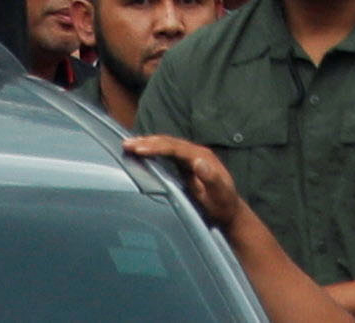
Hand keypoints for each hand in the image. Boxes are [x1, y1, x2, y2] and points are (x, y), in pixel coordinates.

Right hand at [124, 138, 254, 235]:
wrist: (229, 211)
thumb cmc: (224, 206)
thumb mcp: (220, 195)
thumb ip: (212, 179)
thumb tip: (198, 162)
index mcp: (202, 157)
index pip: (176, 147)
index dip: (157, 147)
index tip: (140, 149)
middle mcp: (196, 153)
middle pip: (168, 142)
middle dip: (147, 142)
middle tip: (126, 144)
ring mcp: (190, 158)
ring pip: (166, 145)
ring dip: (147, 143)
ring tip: (127, 144)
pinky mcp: (185, 165)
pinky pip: (167, 153)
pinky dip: (153, 150)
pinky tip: (141, 151)